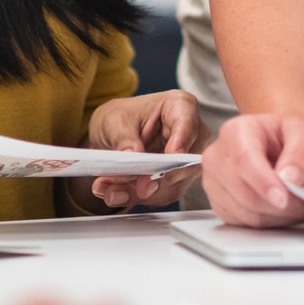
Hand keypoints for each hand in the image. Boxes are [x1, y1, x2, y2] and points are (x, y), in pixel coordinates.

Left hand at [80, 89, 208, 210]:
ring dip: (142, 193)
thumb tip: (134, 155)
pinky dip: (138, 197)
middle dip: (156, 178)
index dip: (181, 143)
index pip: (187, 124)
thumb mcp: (114, 121)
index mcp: (180, 106)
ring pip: (173, 184)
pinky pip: (162, 195)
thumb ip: (124, 138)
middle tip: (134, 186)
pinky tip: (118, 193)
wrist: (113, 135)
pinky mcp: (176, 181)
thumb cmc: (120, 118)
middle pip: (185, 162)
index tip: (171, 157)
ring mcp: (186, 160)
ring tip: (113, 191)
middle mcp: (190, 134)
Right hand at [199, 111, 303, 227]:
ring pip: (246, 214)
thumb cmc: (288, 133)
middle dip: (282, 206)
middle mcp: (218, 156)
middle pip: (246, 194)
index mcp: (236, 131)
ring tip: (301, 207)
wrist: (281, 140)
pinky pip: (244, 223)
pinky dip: (269, 222)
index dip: (264, 184)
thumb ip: (300, 153)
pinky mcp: (219, 203)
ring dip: (279, 217)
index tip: (283, 199)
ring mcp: (215, 182)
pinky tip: (285, 211)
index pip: (244, 161)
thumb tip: (290, 178)